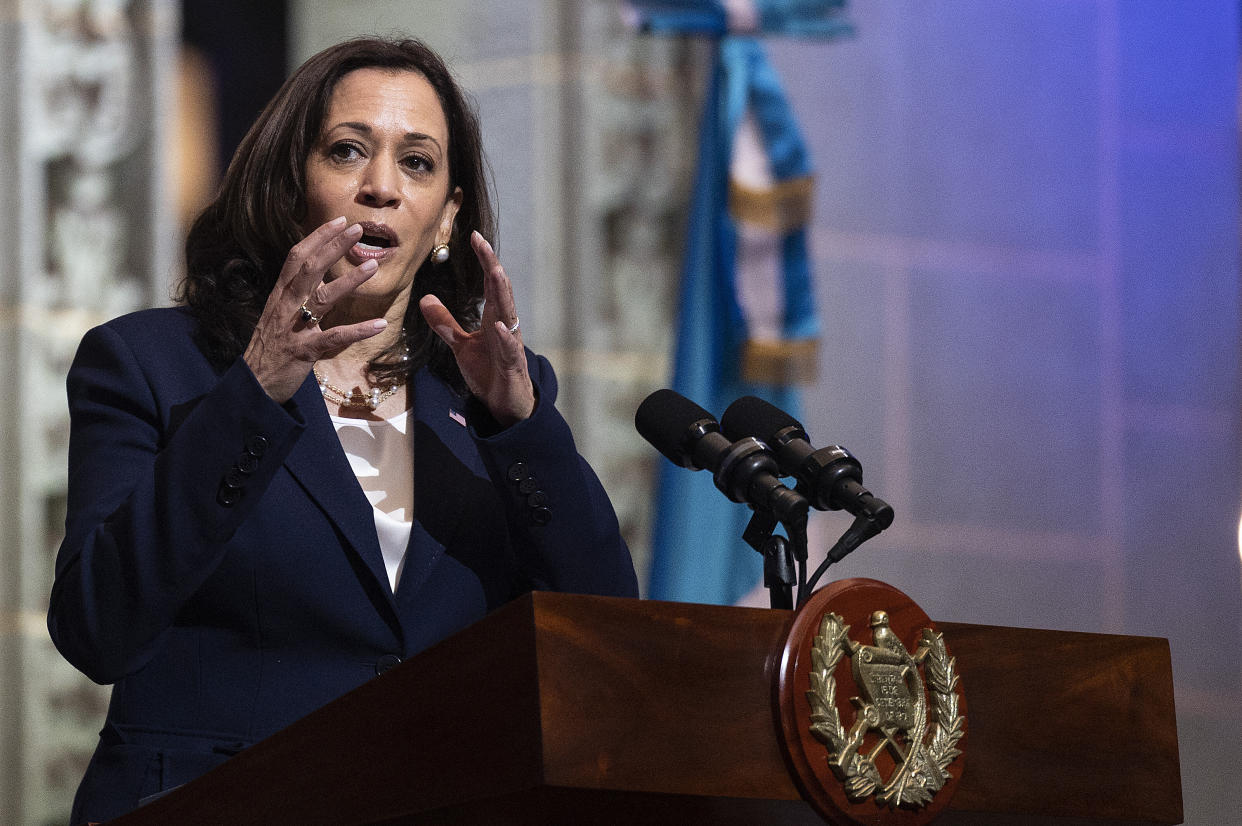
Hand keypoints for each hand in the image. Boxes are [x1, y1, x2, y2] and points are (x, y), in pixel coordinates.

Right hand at [243, 217, 386, 402]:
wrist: (253, 383)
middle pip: (309, 269)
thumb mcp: (279, 314)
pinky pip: (334, 338)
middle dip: (333, 247)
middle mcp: (285, 306)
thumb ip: (297, 294)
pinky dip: (358, 331)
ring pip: (322, 298)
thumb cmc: (270, 348)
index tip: (339, 221)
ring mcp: (293, 328)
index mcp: (280, 295)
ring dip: (349, 280)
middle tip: (357, 229)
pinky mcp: (303, 351)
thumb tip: (318, 273)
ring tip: (373, 265)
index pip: (296, 257)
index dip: (317, 237)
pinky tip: (380, 324)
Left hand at [420, 231, 534, 426]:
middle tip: (483, 242)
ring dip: (502, 293)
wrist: (504, 404)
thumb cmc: (489, 372)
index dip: (483, 260)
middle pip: (500, 290)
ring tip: (495, 271)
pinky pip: (509, 348)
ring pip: (508, 313)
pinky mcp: (512, 364)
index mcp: (494, 317)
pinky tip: (497, 325)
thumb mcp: (461, 345)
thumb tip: (425, 298)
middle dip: (492, 266)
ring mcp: (511, 344)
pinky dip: (504, 336)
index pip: (490, 283)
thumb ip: (445, 322)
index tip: (474, 236)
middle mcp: (505, 325)